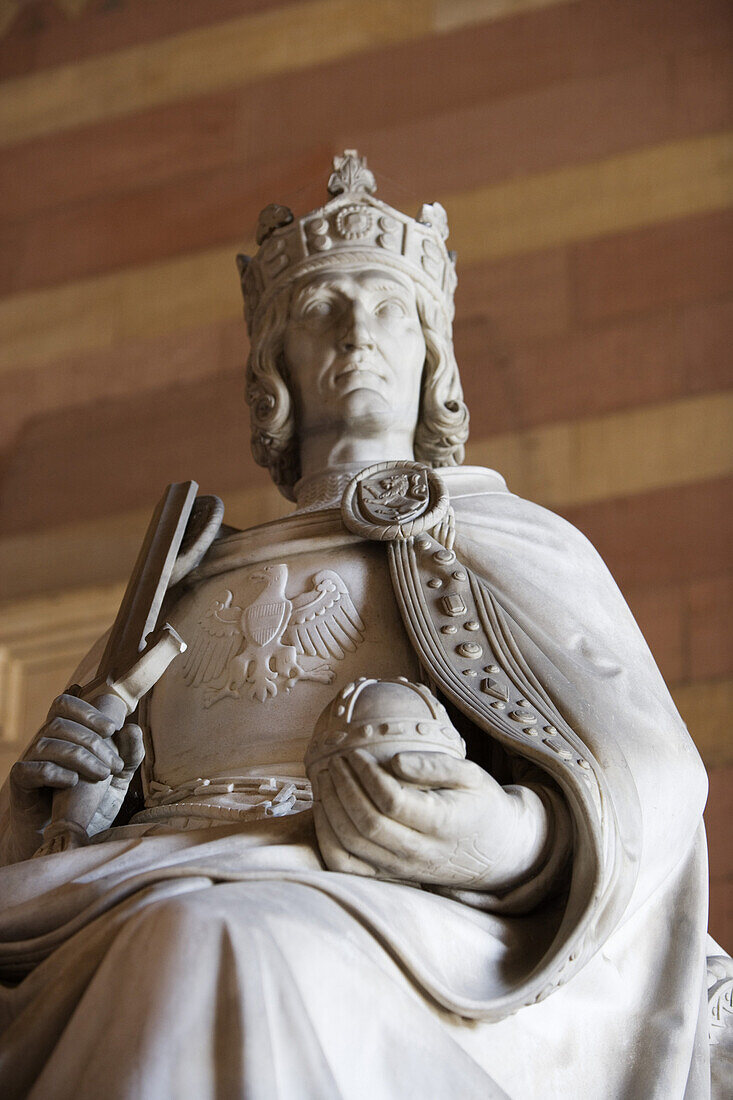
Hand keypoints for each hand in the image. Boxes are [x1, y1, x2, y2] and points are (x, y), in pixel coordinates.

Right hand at [9, 692, 143, 858]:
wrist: (61, 834)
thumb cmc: (89, 800)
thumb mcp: (117, 778)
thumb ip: (129, 754)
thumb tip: (132, 728)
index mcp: (63, 732)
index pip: (65, 705)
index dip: (87, 711)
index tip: (112, 729)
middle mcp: (43, 740)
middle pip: (61, 725)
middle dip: (93, 743)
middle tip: (114, 766)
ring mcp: (30, 760)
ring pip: (48, 744)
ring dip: (80, 758)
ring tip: (102, 775)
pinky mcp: (21, 782)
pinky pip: (32, 769)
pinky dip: (55, 773)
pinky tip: (73, 782)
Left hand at [313, 749, 551, 889]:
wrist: (495, 852)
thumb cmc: (481, 805)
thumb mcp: (472, 776)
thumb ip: (436, 766)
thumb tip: (394, 760)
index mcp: (442, 824)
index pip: (391, 801)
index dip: (367, 775)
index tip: (355, 752)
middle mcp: (419, 852)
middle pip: (366, 824)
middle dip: (342, 788)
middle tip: (335, 760)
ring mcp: (401, 868)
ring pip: (351, 845)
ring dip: (330, 809)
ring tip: (326, 778)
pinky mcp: (388, 875)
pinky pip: (345, 865)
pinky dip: (327, 838)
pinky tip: (325, 809)